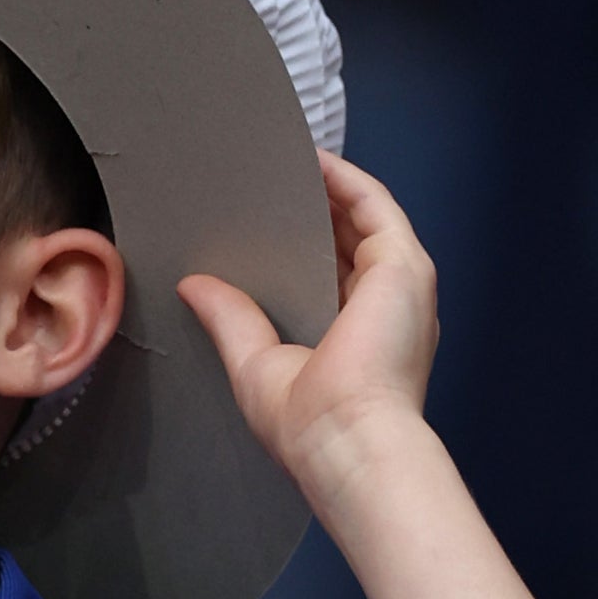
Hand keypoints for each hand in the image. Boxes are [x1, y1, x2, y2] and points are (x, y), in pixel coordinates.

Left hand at [178, 152, 439, 508]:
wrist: (347, 438)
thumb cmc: (309, 422)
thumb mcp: (255, 363)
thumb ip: (230, 319)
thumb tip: (194, 287)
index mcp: (356, 337)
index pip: (328, 275)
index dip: (299, 244)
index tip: (259, 220)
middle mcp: (384, 310)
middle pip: (347, 242)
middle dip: (310, 210)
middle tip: (264, 183)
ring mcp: (399, 286)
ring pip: (365, 219)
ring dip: (329, 187)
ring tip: (283, 161)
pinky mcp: (404, 267)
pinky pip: (376, 206)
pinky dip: (346, 180)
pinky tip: (312, 160)